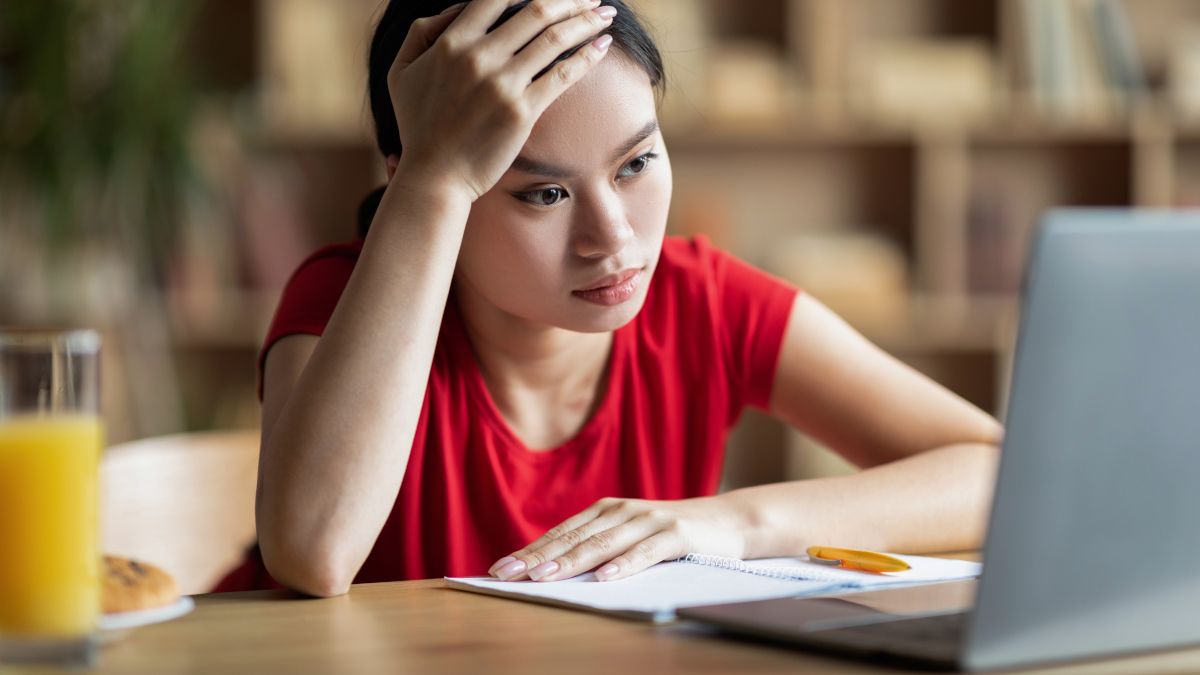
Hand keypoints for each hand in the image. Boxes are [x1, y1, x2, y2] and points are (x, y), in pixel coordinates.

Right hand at [387, 0, 615, 201]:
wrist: (434, 176)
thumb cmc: (418, 126)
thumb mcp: (401, 70)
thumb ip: (423, 32)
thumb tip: (455, 8)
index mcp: (451, 42)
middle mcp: (478, 57)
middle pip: (536, 11)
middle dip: (572, 0)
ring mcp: (502, 84)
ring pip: (554, 39)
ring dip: (586, 22)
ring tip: (607, 16)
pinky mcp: (522, 111)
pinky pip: (561, 75)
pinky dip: (586, 56)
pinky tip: (602, 46)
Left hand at [488, 496, 750, 581]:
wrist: (728, 522)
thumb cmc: (671, 535)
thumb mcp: (630, 537)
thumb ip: (597, 548)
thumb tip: (551, 572)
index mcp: (606, 511)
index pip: (560, 533)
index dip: (528, 551)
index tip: (499, 570)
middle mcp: (622, 511)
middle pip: (573, 538)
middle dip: (537, 557)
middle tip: (507, 575)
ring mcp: (648, 520)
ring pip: (603, 544)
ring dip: (572, 561)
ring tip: (545, 577)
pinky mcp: (675, 534)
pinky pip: (645, 552)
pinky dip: (624, 564)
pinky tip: (604, 578)